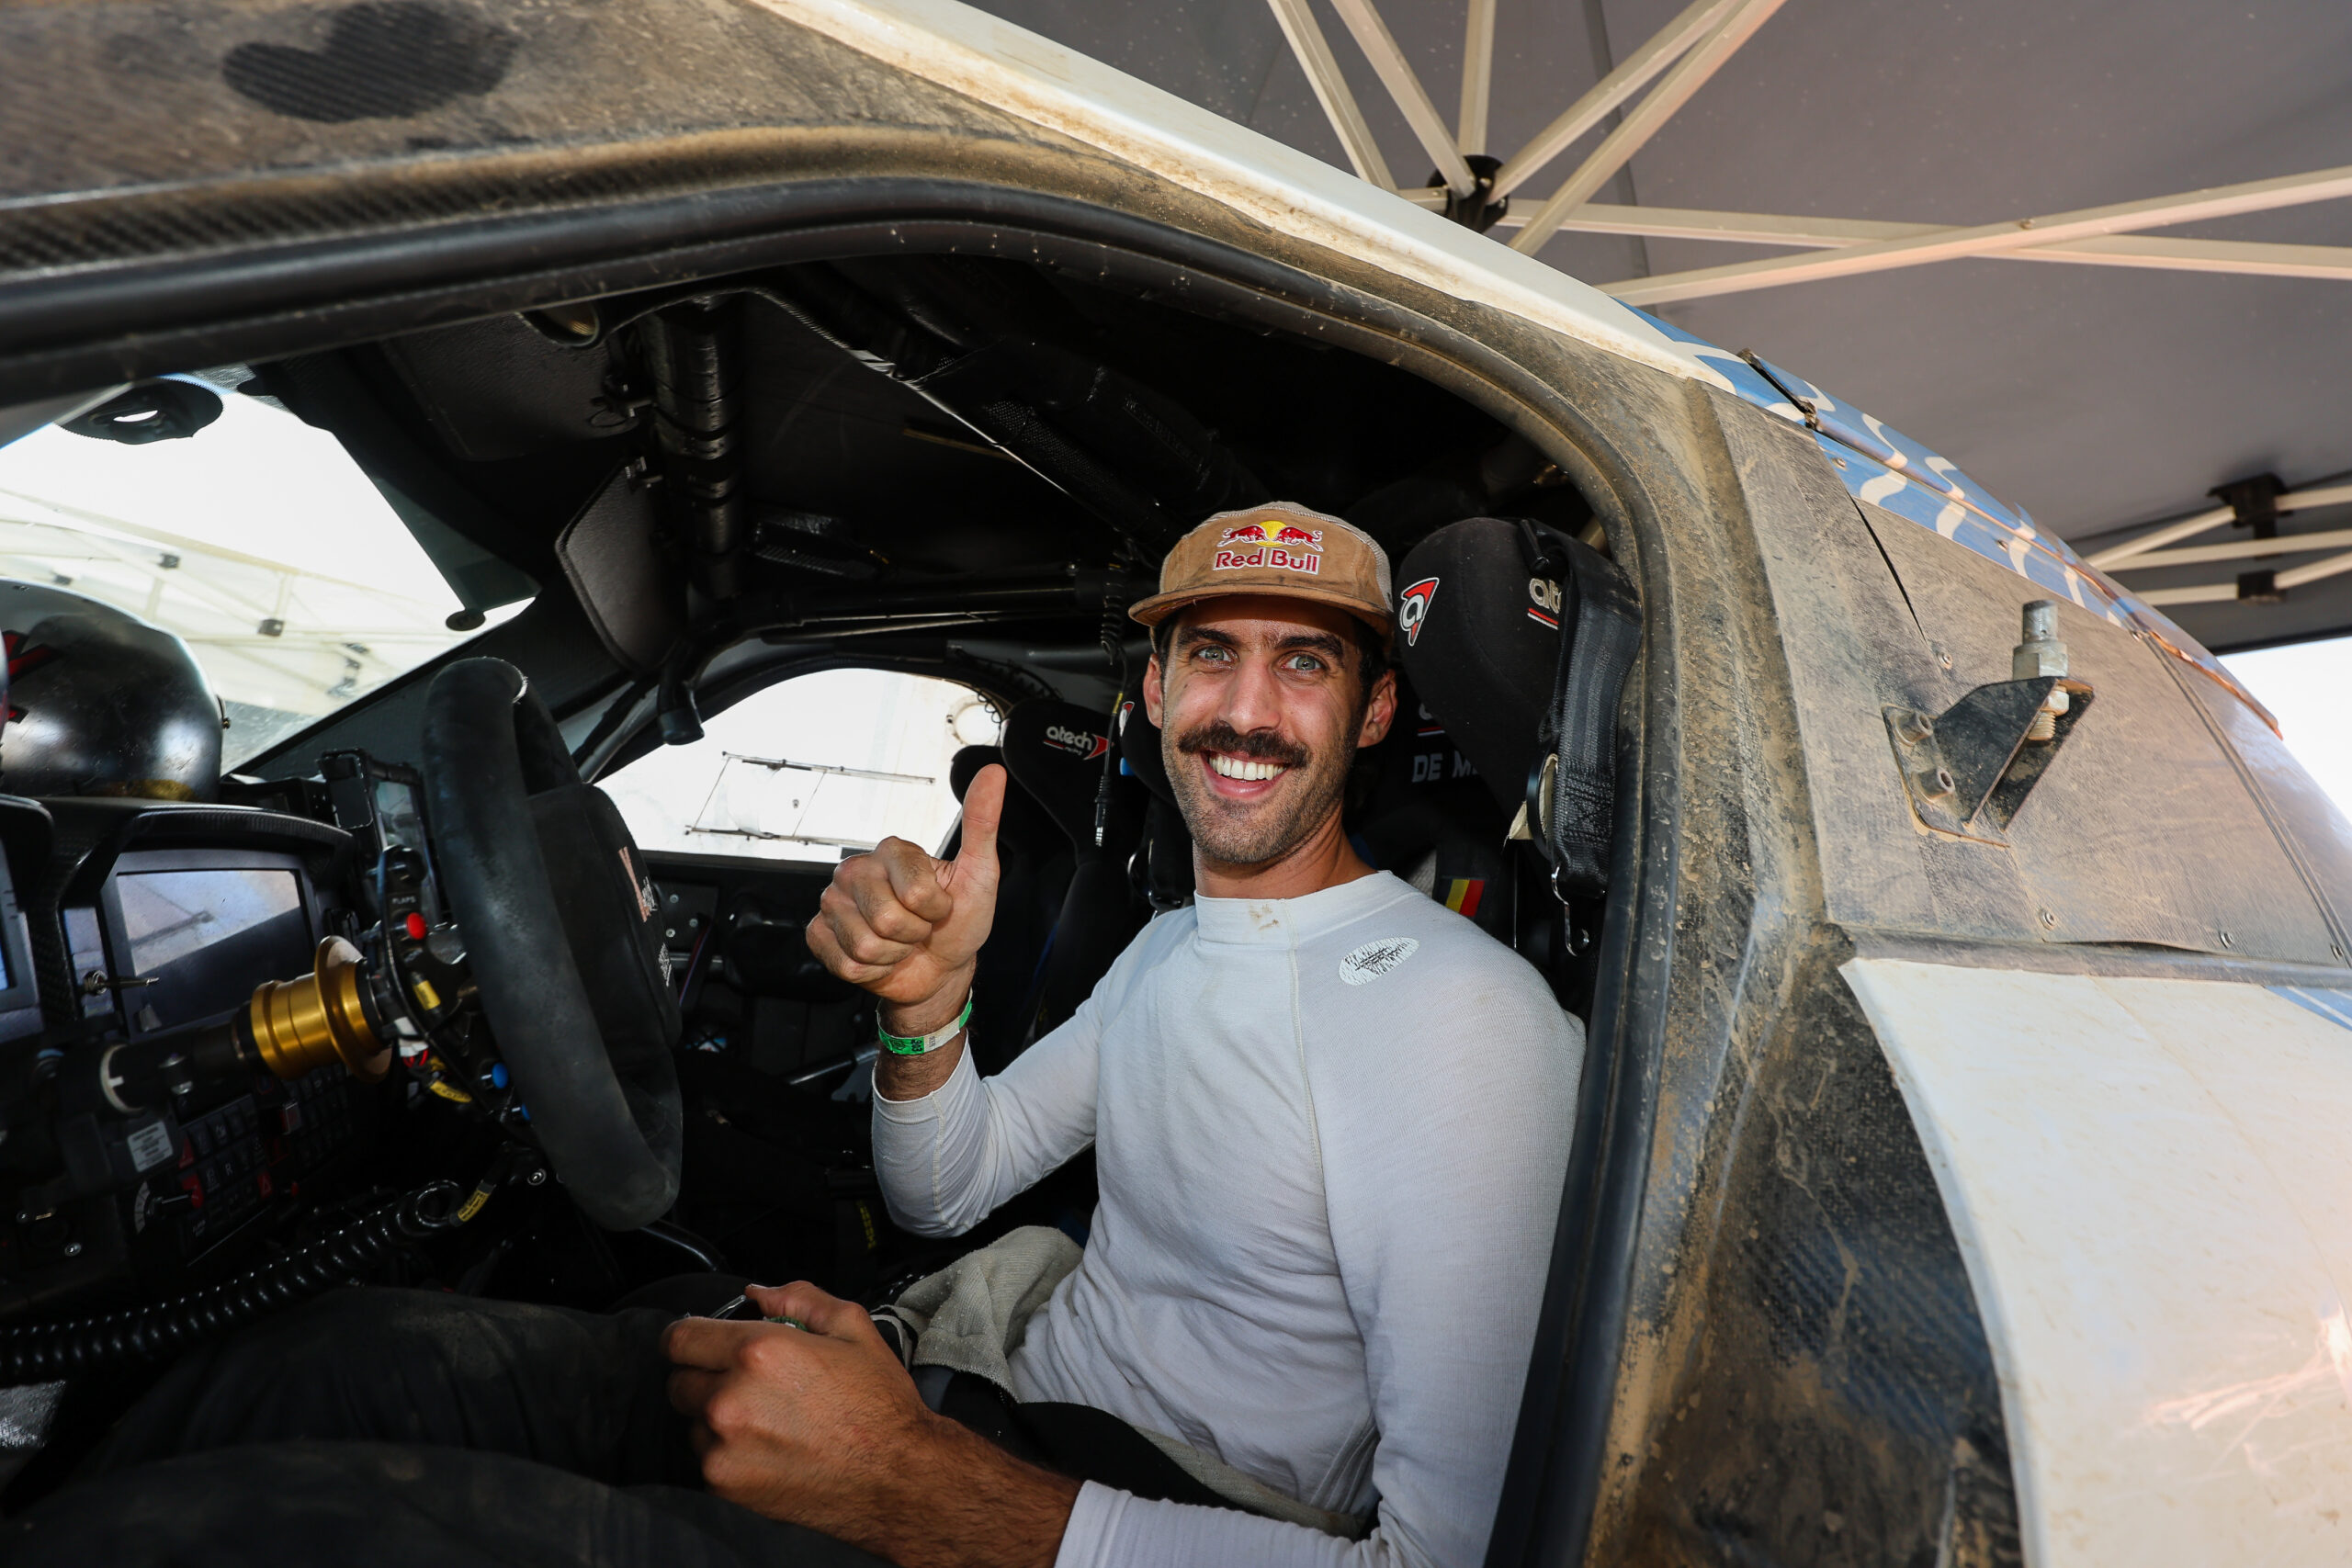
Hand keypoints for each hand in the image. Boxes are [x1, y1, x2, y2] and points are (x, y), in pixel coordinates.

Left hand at [664, 1281, 1078, 1567]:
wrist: (896, 1476)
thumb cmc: (879, 1406)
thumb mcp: (853, 1328)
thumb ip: (799, 1298)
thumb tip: (758, 1293)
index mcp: (759, 1351)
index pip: (679, 1337)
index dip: (689, 1336)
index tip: (701, 1343)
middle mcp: (732, 1398)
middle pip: (678, 1380)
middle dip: (705, 1375)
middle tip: (746, 1383)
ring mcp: (723, 1445)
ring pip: (691, 1420)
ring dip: (715, 1415)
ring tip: (765, 1418)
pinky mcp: (725, 1482)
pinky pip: (705, 1455)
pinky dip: (726, 1449)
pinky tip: (768, 1445)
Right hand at [807, 764, 1004, 1034]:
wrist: (941, 969)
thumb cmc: (959, 921)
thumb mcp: (979, 874)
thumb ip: (982, 823)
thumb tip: (993, 773)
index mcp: (892, 851)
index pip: (914, 892)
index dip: (935, 909)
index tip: (940, 906)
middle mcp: (856, 871)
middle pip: (884, 918)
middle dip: (912, 934)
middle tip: (918, 927)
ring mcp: (833, 903)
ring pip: (864, 945)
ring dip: (892, 954)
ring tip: (900, 943)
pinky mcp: (819, 934)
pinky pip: (845, 963)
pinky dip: (871, 970)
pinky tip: (879, 957)